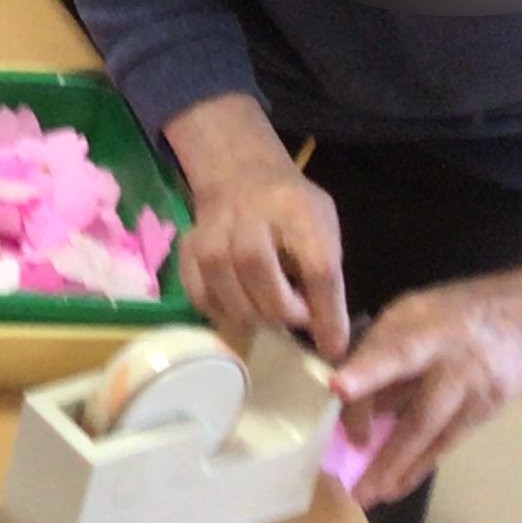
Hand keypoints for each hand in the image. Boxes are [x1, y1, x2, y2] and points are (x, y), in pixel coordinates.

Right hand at [162, 94, 349, 360]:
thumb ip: (324, 272)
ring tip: (264, 320)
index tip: (332, 347)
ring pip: (224, 282)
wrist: (242, 175)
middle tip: (293, 322)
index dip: (326, 312)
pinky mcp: (189, 246)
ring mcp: (213, 229)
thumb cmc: (294, 210)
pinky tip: (237, 314)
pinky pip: (198, 290)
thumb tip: (324, 333)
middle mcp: (250, 215)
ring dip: (248, 314)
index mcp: (298, 211)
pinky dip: (218, 312)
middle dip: (280, 309)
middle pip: (259, 269)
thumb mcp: (323, 226)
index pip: (317, 266)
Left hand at [328, 254, 521, 507]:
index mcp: (422, 322)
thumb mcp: (419, 309)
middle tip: (352, 476)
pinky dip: (420, 466)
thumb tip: (347, 392)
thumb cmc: (464, 309)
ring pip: (430, 432)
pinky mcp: (488, 408)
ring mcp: (471, 386)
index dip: (365, 368)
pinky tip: (397, 486)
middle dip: (381, 440)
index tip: (337, 388)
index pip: (391, 348)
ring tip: (369, 495)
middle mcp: (449, 358)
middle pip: (416, 401)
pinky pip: (447, 442)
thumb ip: (385, 346)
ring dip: (397, 467)